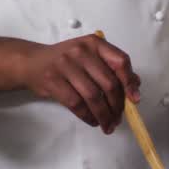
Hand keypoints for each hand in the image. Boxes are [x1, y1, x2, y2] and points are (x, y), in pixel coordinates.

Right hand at [18, 35, 140, 133]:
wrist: (32, 62)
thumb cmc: (66, 61)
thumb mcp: (89, 56)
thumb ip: (111, 67)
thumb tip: (135, 86)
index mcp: (95, 43)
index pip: (120, 61)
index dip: (129, 82)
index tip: (134, 100)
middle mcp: (81, 51)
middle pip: (108, 83)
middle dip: (117, 106)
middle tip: (118, 119)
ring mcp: (66, 65)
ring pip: (93, 97)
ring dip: (104, 115)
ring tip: (107, 125)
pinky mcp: (53, 81)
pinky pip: (77, 104)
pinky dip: (88, 117)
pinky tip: (92, 121)